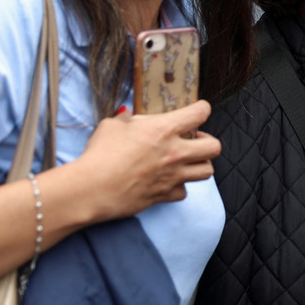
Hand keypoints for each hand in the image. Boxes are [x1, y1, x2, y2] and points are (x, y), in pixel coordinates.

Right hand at [73, 100, 219, 221]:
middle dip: (208, 141)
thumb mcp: (112, 125)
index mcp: (164, 129)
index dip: (202, 108)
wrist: (90, 189)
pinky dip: (179, 186)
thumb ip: (128, 120)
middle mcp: (175, 153)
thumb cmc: (99, 154)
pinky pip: (184, 192)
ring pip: (207, 171)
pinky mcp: (164, 195)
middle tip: (194, 140)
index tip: (199, 110)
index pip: (200, 113)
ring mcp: (173, 176)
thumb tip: (129, 117)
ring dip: (199, 164)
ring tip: (187, 160)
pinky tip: (168, 181)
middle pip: (214, 147)